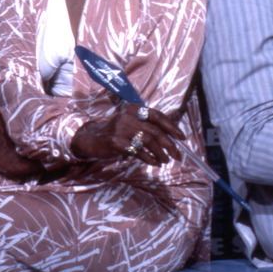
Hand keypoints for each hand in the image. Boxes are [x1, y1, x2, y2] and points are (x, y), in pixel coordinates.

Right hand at [70, 104, 184, 166]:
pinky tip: (154, 163)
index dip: (171, 126)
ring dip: (160, 153)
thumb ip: (147, 125)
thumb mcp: (131, 123)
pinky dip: (148, 158)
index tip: (182, 137)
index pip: (157, 115)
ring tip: (165, 161)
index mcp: (134, 108)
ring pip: (148, 141)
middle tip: (177, 155)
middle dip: (169, 144)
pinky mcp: (116, 142)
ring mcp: (121, 129)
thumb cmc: (115, 132)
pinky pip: (137, 151)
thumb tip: (172, 134)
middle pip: (155, 130)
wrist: (90, 139)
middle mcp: (128, 116)